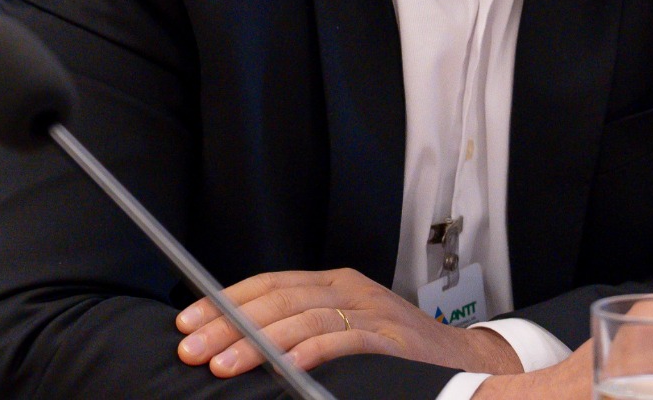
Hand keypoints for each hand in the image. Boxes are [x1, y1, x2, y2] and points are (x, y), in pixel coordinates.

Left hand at [174, 268, 522, 377]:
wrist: (464, 364)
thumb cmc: (397, 353)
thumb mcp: (344, 332)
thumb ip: (301, 332)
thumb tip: (238, 347)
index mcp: (333, 283)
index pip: (268, 284)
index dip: (225, 301)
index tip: (188, 322)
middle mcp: (349, 289)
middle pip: (277, 298)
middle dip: (228, 323)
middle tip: (192, 347)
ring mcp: (371, 311)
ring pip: (303, 317)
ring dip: (258, 342)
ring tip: (224, 364)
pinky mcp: (390, 338)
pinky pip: (344, 340)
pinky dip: (310, 352)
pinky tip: (284, 367)